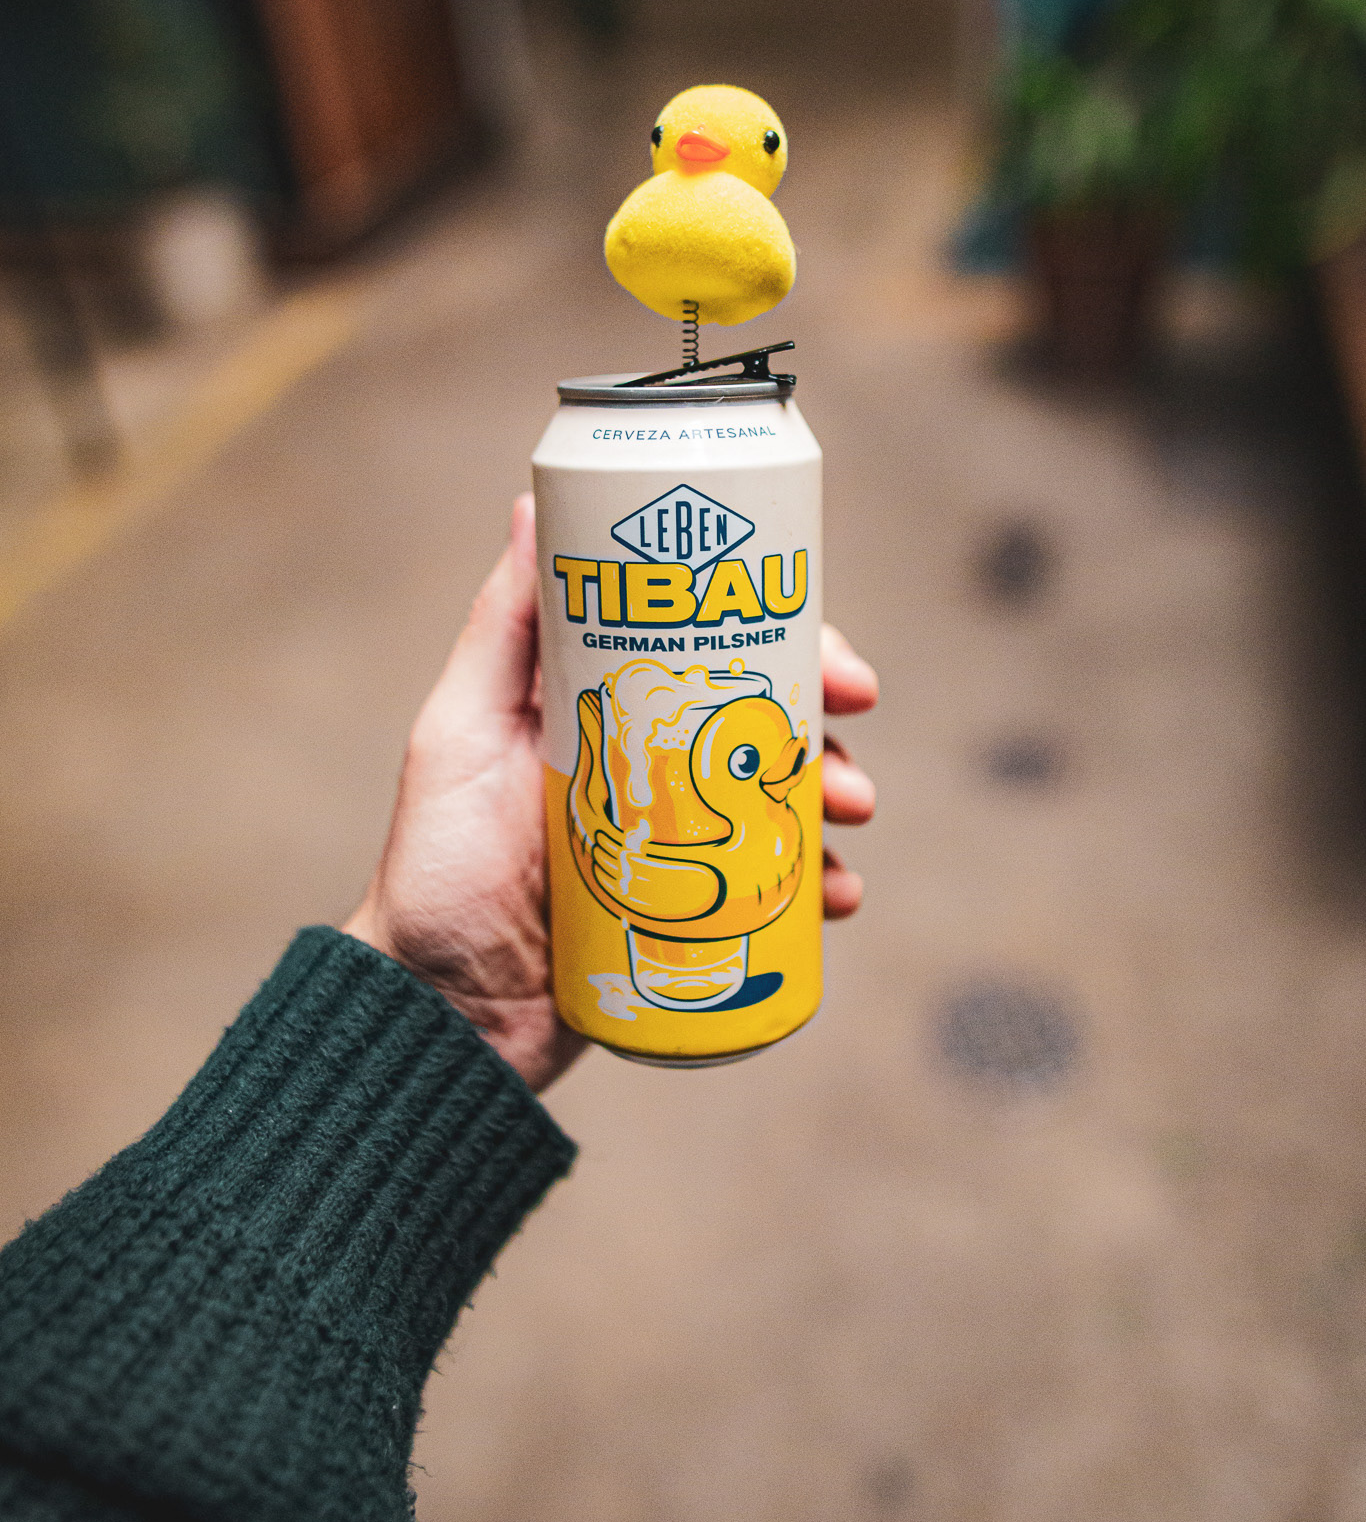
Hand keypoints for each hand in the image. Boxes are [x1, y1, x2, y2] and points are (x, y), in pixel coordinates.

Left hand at [346, 497, 877, 1092]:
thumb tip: (533, 506)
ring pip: (783, 801)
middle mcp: (648, 767)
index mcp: (605, 711)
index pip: (709, 650)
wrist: (442, 1015)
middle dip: (824, 723)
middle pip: (763, 720)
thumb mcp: (460, 735)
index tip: (829, 655)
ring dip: (836, 797)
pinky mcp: (693, 916)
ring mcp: (677, 843)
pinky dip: (817, 886)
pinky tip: (834, 897)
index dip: (783, 639)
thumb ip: (500, 631)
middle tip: (854, 739)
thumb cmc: (436, 870)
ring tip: (851, 817)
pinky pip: (776, 892)